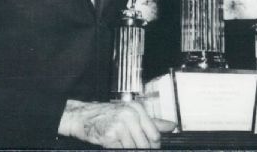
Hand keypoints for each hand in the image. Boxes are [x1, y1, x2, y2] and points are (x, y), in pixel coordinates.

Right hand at [58, 99, 175, 148]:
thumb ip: (152, 121)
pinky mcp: (110, 136)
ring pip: (134, 148)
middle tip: (142, 150)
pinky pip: (121, 150)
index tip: (153, 148)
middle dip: (145, 150)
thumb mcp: (131, 113)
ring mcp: (120, 125)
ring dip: (132, 150)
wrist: (84, 116)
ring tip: (127, 146)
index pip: (154, 133)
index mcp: (138, 109)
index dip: (154, 145)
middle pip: (146, 143)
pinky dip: (121, 150)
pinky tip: (117, 146)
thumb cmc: (109, 115)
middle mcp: (130, 115)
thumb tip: (172, 126)